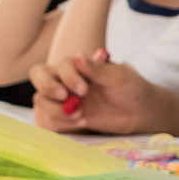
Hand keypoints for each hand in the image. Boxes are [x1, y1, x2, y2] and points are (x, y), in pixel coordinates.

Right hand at [36, 52, 178, 135]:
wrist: (138, 112)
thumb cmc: (130, 88)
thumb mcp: (118, 76)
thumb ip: (97, 69)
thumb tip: (77, 56)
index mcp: (78, 66)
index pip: (60, 66)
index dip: (68, 77)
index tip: (84, 90)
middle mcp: (66, 79)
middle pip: (39, 77)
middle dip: (47, 88)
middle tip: (65, 98)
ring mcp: (63, 99)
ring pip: (41, 100)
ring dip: (55, 110)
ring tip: (80, 117)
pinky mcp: (65, 117)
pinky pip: (48, 119)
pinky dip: (60, 123)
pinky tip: (81, 123)